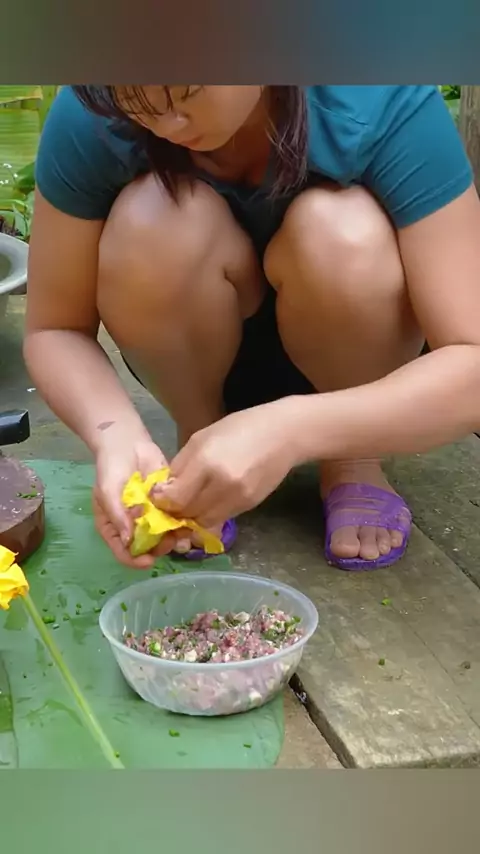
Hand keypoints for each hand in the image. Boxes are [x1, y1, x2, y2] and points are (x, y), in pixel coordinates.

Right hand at [94, 428, 188, 567]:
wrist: (128, 443)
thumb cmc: (111, 469)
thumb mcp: (107, 492)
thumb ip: (117, 515)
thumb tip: (128, 541)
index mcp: (115, 528)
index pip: (123, 553)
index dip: (135, 560)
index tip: (148, 561)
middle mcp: (135, 527)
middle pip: (147, 549)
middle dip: (158, 549)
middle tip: (169, 542)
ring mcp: (152, 517)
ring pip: (164, 536)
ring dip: (173, 538)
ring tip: (181, 532)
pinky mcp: (167, 505)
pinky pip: (175, 519)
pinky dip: (182, 522)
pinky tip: (189, 520)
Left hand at [151, 399, 300, 526]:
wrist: (284, 434)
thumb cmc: (239, 427)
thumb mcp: (201, 438)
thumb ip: (181, 466)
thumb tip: (164, 490)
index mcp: (206, 463)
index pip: (174, 498)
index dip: (161, 501)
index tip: (159, 495)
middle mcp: (222, 486)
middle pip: (187, 514)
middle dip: (174, 511)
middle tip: (171, 501)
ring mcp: (238, 499)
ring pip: (203, 522)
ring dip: (192, 516)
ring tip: (189, 502)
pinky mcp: (249, 507)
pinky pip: (220, 518)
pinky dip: (209, 513)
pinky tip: (209, 500)